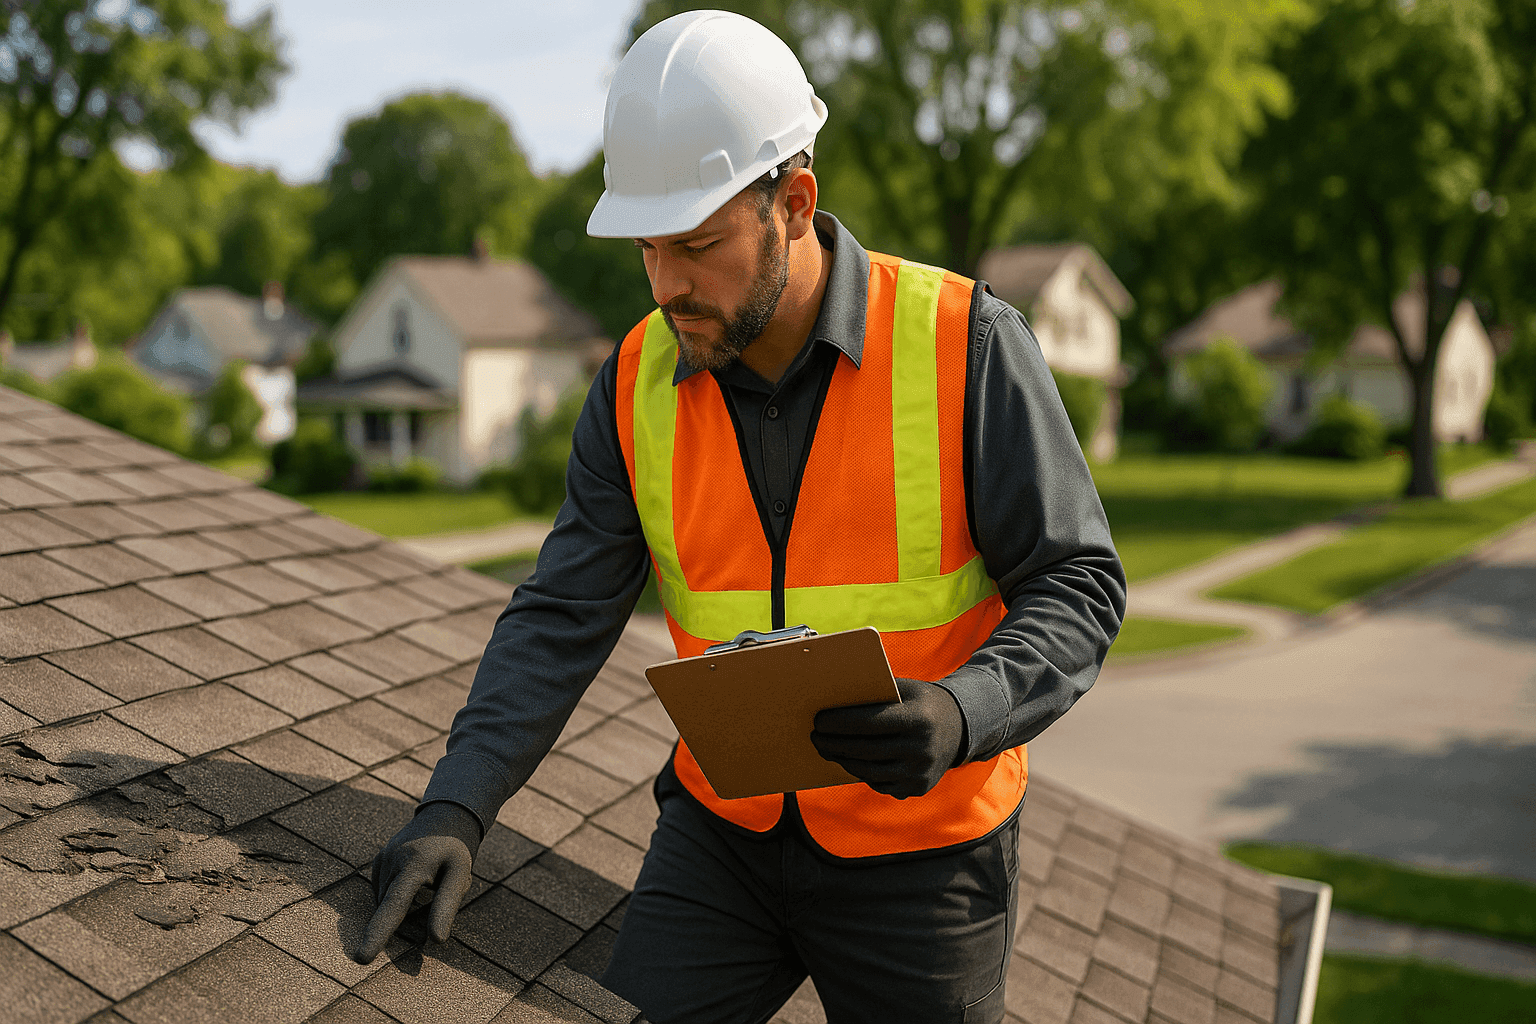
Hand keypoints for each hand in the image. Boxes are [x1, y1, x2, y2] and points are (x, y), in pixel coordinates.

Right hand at [357, 801, 482, 963]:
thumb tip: (435, 940)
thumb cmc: (455, 850)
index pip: (394, 906)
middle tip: (437, 897)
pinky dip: (398, 898)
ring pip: (387, 904)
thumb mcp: (460, 875)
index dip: (379, 934)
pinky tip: (416, 881)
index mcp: (414, 864)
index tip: (363, 958)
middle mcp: (391, 861)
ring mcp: (381, 860)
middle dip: (413, 920)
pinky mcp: (376, 862)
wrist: (444, 816)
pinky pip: (384, 894)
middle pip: (393, 911)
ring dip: (407, 908)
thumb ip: (446, 906)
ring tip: (430, 883)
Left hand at [811, 677, 966, 798]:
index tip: (819, 720)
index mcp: (919, 719)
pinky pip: (880, 784)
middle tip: (815, 737)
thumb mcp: (905, 690)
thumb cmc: (922, 702)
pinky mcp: (918, 788)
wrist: (960, 728)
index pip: (870, 722)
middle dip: (834, 743)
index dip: (840, 722)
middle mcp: (923, 748)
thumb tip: (832, 699)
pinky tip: (849, 761)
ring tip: (826, 749)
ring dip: (843, 760)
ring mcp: (921, 772)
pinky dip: (861, 773)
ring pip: (868, 770)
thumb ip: (875, 694)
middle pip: (865, 749)